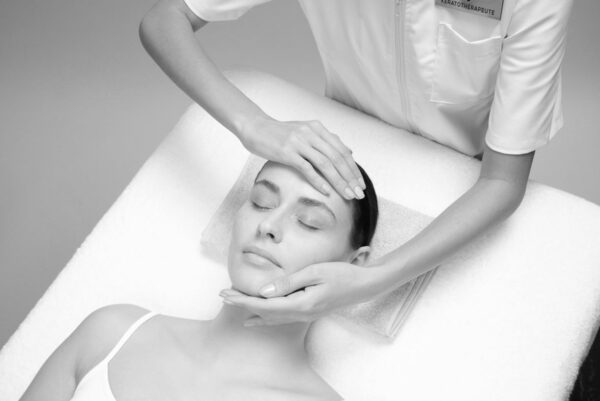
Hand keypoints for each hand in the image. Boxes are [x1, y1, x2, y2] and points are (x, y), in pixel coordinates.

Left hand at [219, 261, 390, 326]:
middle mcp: (301, 314)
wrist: (364, 286)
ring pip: (271, 317)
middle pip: (265, 312)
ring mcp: (305, 315)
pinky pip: (281, 317)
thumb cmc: (342, 274)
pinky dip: (264, 316)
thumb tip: (264, 292)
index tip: (226, 294)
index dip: (243, 300)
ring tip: (233, 303)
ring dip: (251, 310)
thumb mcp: (314, 272)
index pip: (264, 305)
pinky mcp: (308, 312)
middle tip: (222, 295)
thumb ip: (288, 282)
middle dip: (242, 304)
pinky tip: (255, 318)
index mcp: (301, 304)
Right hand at [239, 115, 365, 199]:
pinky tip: (326, 192)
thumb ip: (326, 141)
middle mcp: (311, 133)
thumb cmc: (280, 133)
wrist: (255, 127)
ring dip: (338, 181)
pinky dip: (318, 181)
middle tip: (358, 193)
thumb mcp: (306, 131)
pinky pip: (306, 168)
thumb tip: (349, 152)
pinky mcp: (286, 152)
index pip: (342, 150)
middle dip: (350, 177)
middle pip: (337, 158)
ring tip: (347, 195)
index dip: (353, 168)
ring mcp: (299, 142)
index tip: (360, 184)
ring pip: (325, 164)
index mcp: (318, 128)